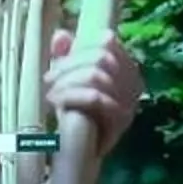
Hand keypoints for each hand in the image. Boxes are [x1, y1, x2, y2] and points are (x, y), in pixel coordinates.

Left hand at [44, 29, 142, 152]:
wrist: (84, 148)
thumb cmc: (78, 109)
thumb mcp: (70, 77)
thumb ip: (66, 53)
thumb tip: (61, 36)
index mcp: (126, 65)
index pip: (107, 42)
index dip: (80, 47)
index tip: (58, 61)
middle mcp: (134, 80)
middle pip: (100, 57)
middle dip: (68, 66)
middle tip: (48, 79)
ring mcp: (130, 100)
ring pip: (96, 76)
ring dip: (67, 82)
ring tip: (51, 94)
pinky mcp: (120, 119)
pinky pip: (95, 98)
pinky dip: (71, 96)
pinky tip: (56, 102)